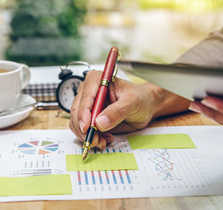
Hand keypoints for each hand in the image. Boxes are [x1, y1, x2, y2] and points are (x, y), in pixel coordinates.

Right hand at [70, 70, 189, 148]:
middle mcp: (89, 91)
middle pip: (77, 111)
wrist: (146, 106)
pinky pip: (84, 130)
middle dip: (84, 128)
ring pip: (78, 123)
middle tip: (96, 140)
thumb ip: (117, 111)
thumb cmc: (140, 98)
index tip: (87, 127)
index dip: (83, 113)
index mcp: (97, 80)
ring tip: (103, 141)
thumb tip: (100, 122)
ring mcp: (89, 106)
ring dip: (87, 135)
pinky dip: (92, 137)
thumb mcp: (132, 102)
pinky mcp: (91, 118)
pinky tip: (105, 139)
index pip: (85, 97)